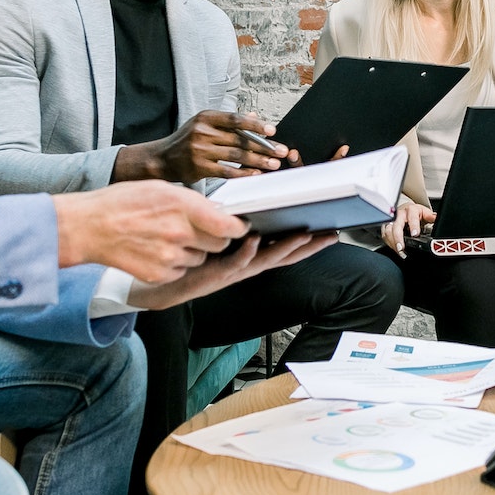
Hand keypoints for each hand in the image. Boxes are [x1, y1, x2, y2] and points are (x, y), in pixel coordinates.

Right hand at [53, 182, 247, 283]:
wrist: (89, 227)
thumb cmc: (121, 203)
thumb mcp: (160, 188)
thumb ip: (192, 201)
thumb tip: (216, 211)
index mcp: (182, 206)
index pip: (228, 226)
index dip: (237, 227)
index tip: (238, 226)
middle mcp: (180, 233)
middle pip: (219, 244)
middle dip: (214, 238)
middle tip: (196, 230)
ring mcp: (170, 257)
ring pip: (201, 259)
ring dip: (193, 251)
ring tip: (167, 238)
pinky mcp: (160, 275)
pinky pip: (181, 270)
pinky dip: (175, 263)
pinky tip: (157, 250)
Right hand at [113, 111, 289, 184]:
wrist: (162, 158)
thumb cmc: (186, 141)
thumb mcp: (204, 125)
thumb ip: (228, 122)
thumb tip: (255, 117)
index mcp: (205, 117)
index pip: (235, 119)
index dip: (256, 125)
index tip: (273, 131)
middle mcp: (202, 131)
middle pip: (240, 138)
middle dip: (264, 146)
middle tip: (281, 151)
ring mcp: (199, 150)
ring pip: (236, 155)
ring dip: (258, 160)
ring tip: (274, 164)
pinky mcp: (199, 167)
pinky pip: (227, 171)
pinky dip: (244, 173)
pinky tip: (256, 174)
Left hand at [128, 232, 337, 310]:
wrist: (165, 285)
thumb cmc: (191, 262)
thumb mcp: (219, 243)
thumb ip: (235, 229)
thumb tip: (250, 209)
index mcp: (250, 258)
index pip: (284, 249)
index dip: (307, 243)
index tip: (328, 233)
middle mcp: (247, 266)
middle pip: (285, 256)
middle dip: (309, 247)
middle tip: (330, 235)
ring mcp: (234, 271)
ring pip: (266, 260)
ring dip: (286, 247)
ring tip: (305, 235)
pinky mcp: (217, 273)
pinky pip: (235, 261)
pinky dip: (246, 251)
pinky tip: (255, 239)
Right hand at [381, 198, 435, 255]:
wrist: (407, 210)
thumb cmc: (416, 213)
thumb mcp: (426, 213)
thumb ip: (431, 217)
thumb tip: (437, 219)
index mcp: (411, 209)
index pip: (412, 216)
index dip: (413, 225)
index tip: (415, 234)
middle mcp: (400, 214)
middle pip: (396, 225)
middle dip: (398, 237)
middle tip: (402, 248)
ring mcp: (392, 220)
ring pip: (388, 230)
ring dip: (393, 242)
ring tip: (399, 251)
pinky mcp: (387, 226)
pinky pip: (385, 235)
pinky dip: (390, 243)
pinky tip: (395, 249)